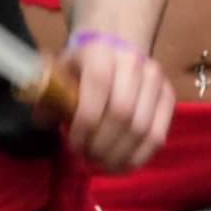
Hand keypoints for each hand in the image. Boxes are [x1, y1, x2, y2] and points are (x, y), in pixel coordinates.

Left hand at [58, 36, 173, 172]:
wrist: (116, 45)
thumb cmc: (83, 65)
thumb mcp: (61, 72)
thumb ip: (49, 96)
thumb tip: (42, 120)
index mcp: (101, 53)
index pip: (98, 88)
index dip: (85, 124)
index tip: (73, 144)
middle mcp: (133, 62)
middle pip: (122, 114)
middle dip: (101, 145)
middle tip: (87, 157)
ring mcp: (155, 78)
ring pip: (142, 129)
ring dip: (119, 156)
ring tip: (101, 164)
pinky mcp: (168, 95)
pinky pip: (158, 136)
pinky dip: (138, 158)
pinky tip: (120, 165)